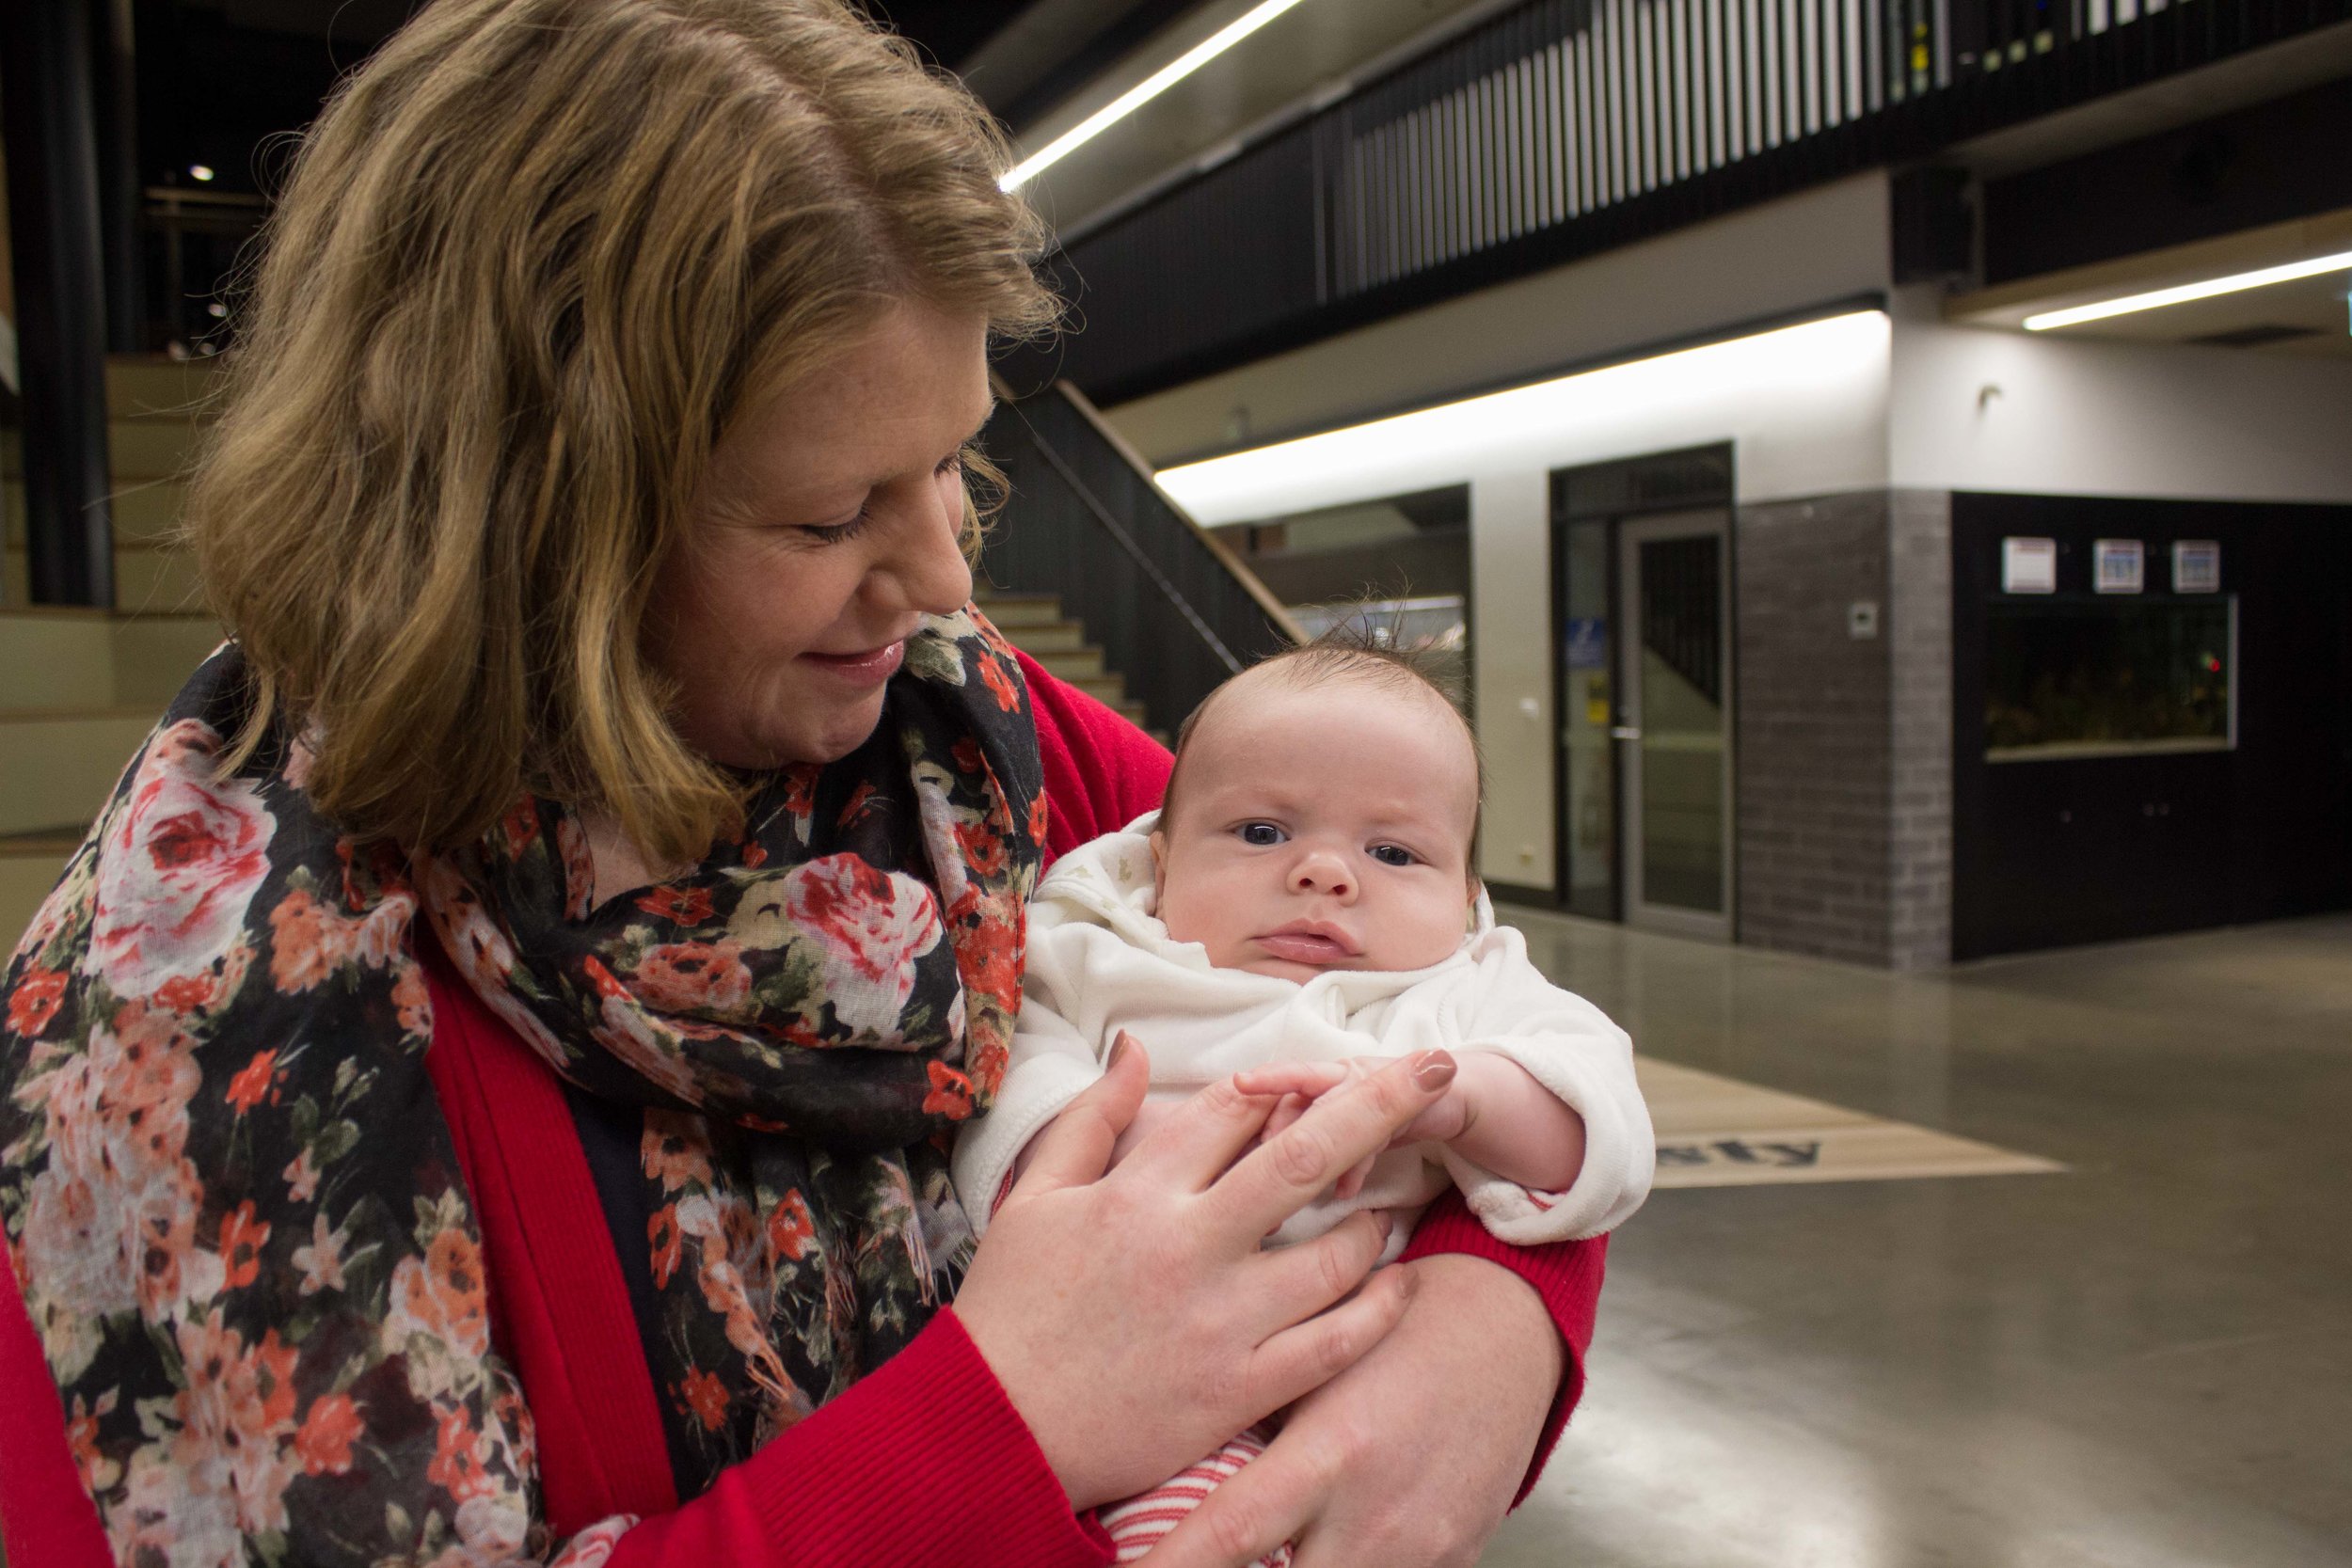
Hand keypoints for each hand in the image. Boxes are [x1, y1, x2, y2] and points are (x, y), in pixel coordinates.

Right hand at [955, 1035, 1465, 1510]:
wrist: (994, 1432)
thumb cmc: (1011, 1311)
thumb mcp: (1035, 1198)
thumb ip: (1093, 1118)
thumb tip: (1135, 1047)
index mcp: (1137, 1194)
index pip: (1234, 1111)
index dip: (1288, 1083)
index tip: (1329, 1071)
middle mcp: (1189, 1248)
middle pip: (1306, 1156)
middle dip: (1382, 1101)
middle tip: (1438, 1067)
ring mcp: (1222, 1322)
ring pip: (1337, 1254)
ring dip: (1377, 1220)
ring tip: (1388, 1207)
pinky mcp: (1239, 1390)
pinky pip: (1335, 1343)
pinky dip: (1379, 1309)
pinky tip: (1397, 1286)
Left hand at [1138, 1253, 1561, 1567]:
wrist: (1509, 1328)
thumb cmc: (1398, 1326)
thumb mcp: (1319, 1362)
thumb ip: (1254, 1416)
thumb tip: (1171, 1453)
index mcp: (1329, 1452)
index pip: (1230, 1536)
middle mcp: (1374, 1514)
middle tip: (1185, 1567)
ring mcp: (1420, 1549)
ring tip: (1262, 1562)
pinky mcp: (1453, 1560)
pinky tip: (1323, 1553)